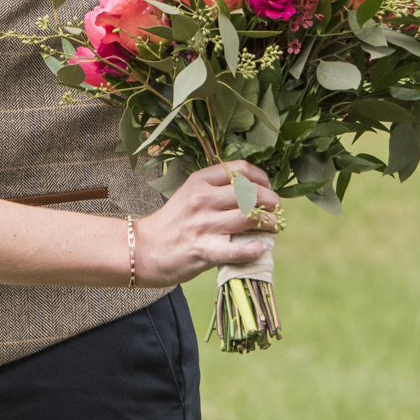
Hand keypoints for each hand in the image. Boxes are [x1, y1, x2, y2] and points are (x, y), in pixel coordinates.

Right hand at [132, 162, 280, 287]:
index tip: (268, 187)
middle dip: (271, 201)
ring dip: (268, 223)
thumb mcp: (190, 194)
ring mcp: (203, 225)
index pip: (240, 169)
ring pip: (249, 217)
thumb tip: (252, 193)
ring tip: (272, 227)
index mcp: (199, 181)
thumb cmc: (172, 223)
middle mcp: (202, 199)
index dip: (261, 177)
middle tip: (275, 209)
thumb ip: (216, 190)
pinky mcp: (204, 250)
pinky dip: (255, 249)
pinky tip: (261, 248)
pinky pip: (238, 249)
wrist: (144, 249)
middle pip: (250, 193)